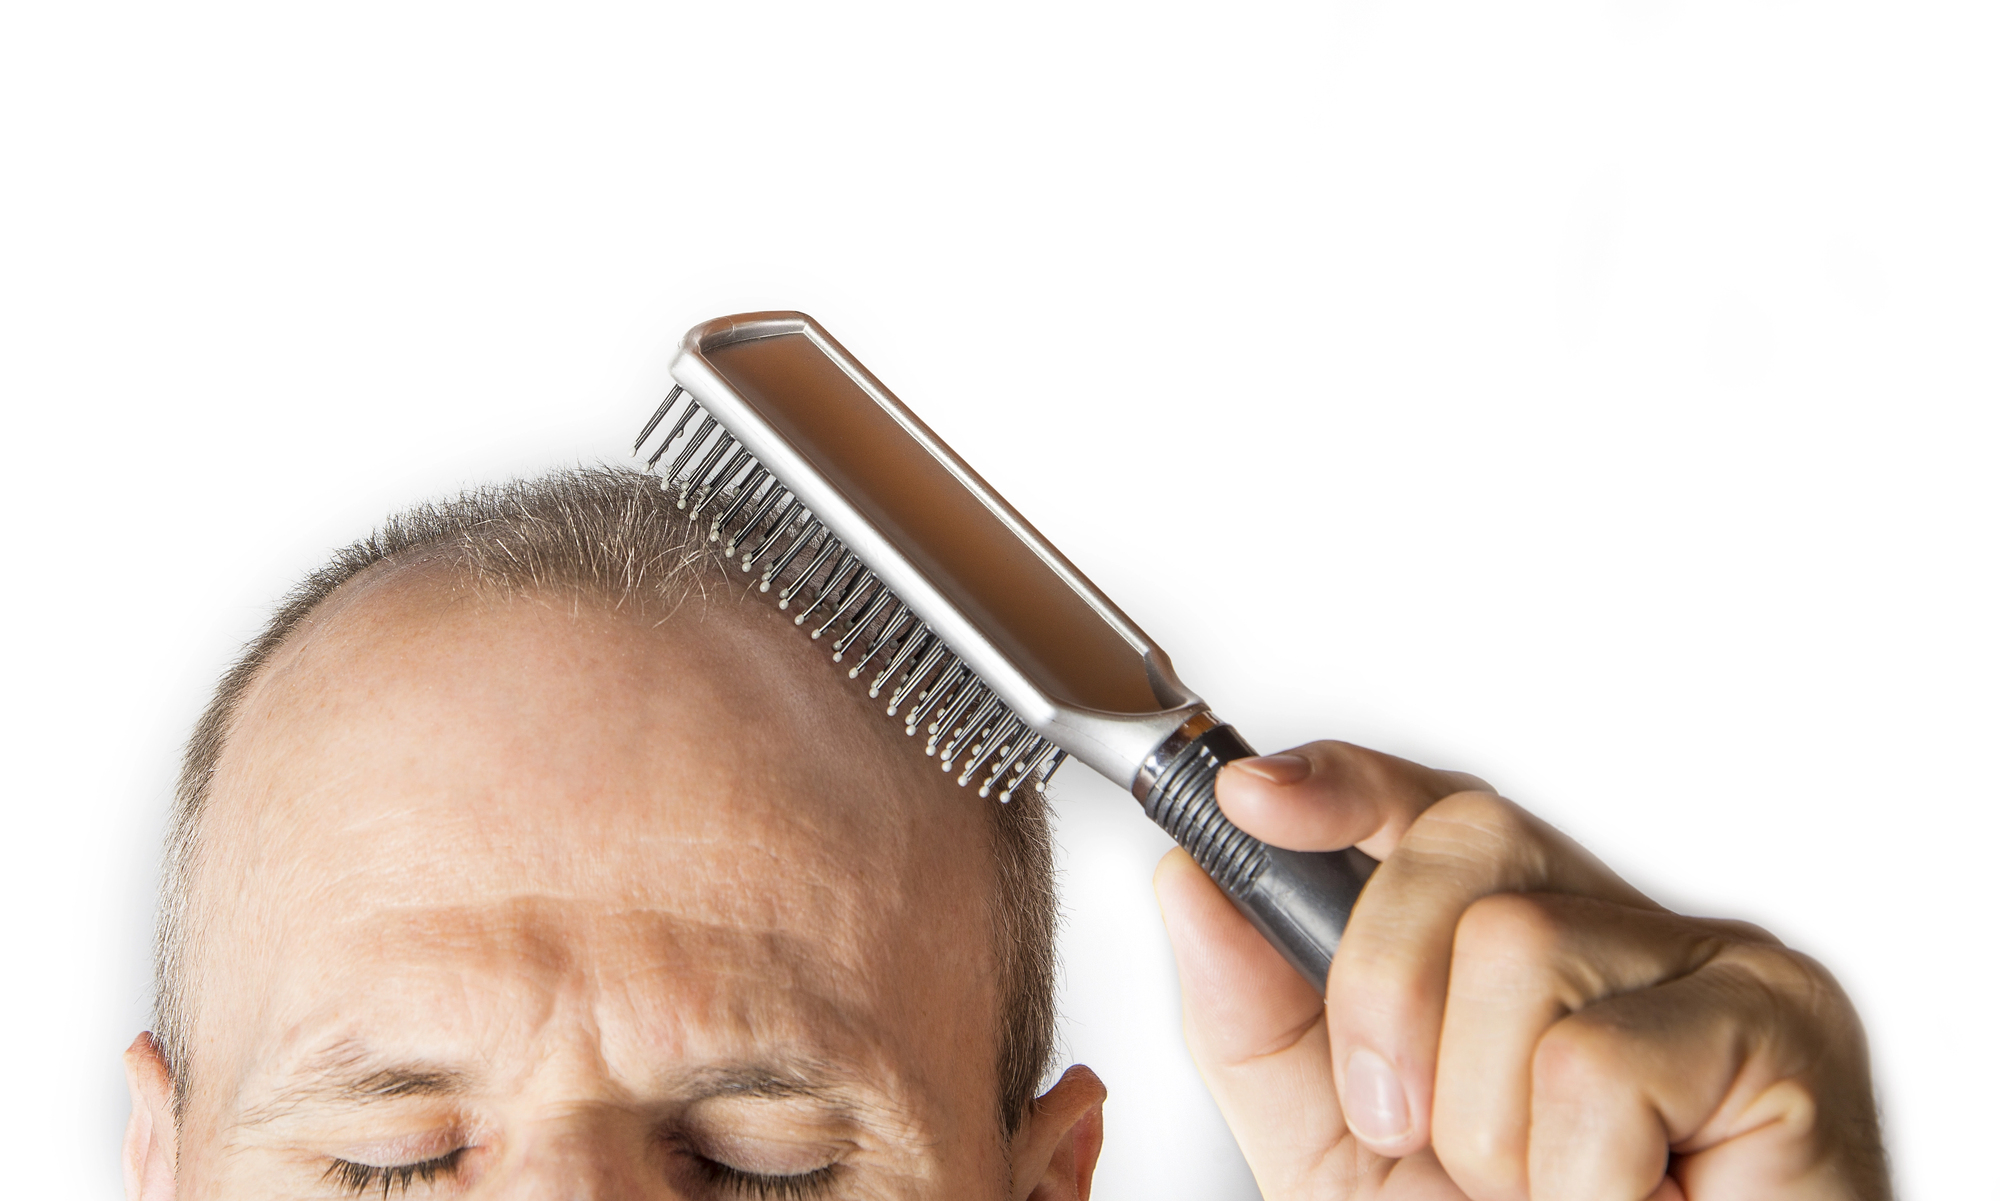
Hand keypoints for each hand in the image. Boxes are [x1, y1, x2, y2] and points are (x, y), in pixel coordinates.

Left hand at [1153, 740, 1888, 1200]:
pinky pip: (1599, 1058)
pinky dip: (1576, 1177)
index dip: (1342, 787)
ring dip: (1488, 1124)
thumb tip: (1190, 891)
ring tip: (1551, 1193)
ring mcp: (1711, 965)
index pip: (1431, 812)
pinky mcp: (1780, 1027)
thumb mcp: (1346, 1159)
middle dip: (1383, 992)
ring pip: (1519, 946)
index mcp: (1522, 950)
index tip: (1251, 798)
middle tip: (1404, 1128)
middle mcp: (1618, 932)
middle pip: (1464, 846)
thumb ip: (1264, 1029)